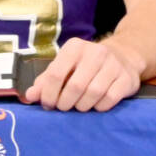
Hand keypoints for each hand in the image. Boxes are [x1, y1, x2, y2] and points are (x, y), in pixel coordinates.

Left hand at [23, 37, 143, 111]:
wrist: (122, 57)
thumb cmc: (85, 65)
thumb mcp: (64, 67)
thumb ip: (46, 81)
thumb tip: (29, 96)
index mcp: (74, 47)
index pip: (56, 74)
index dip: (48, 94)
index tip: (48, 104)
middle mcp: (95, 52)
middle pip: (75, 86)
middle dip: (65, 103)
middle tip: (64, 108)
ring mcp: (113, 64)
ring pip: (93, 94)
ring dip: (82, 106)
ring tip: (79, 107)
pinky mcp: (126, 78)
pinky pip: (110, 99)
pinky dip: (100, 107)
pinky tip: (96, 105)